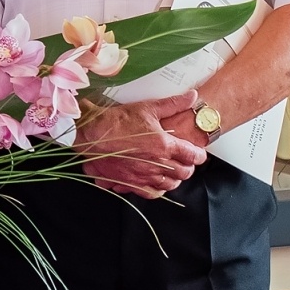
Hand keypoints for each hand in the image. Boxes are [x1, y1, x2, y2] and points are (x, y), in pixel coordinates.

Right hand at [75, 91, 206, 199]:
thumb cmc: (117, 121)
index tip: (197, 152)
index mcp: (164, 145)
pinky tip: (155, 181)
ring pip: (170, 185)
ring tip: (171, 171)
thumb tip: (192, 96)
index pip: (193, 156)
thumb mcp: (147, 108)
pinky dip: (157, 188)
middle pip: (184, 173)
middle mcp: (157, 164)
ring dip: (174, 179)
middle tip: (185, 161)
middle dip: (188, 167)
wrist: (91, 134)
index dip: (199, 155)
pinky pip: (151, 193)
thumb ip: (173, 104)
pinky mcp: (130, 183)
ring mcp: (144, 176)